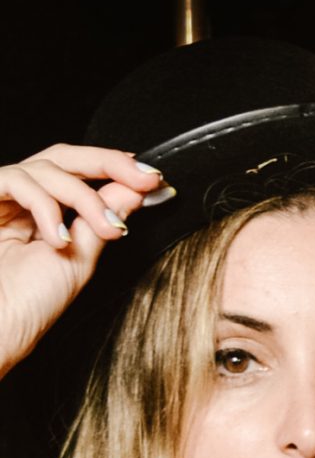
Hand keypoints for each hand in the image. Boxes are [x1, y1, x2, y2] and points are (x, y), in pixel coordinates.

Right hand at [0, 145, 163, 380]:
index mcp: (44, 209)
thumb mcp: (80, 258)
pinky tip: (59, 238)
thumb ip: (102, 221)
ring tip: (107, 231)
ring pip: (46, 168)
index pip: (80, 173)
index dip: (116, 169)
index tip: (156, 181)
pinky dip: (45, 207)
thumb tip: (137, 191)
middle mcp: (20, 198)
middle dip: (110, 164)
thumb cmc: (29, 301)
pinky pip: (16, 182)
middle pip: (64, 156)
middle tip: (146, 181)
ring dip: (85, 198)